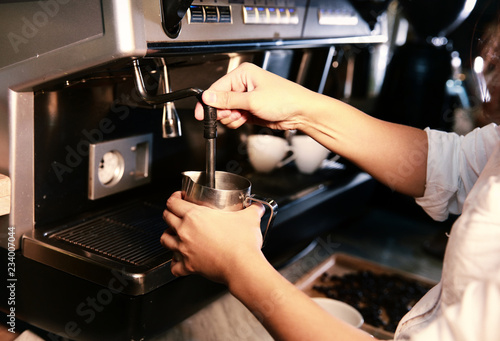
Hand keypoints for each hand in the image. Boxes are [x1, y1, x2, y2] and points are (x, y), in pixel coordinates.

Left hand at [161, 191, 264, 283]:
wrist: (242, 266)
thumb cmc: (242, 243)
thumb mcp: (249, 218)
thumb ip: (252, 210)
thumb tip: (257, 208)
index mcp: (195, 215)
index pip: (173, 203)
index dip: (174, 198)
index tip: (178, 198)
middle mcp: (185, 231)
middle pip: (166, 218)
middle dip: (169, 214)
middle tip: (176, 214)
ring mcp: (184, 249)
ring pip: (164, 240)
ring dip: (168, 236)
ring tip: (174, 236)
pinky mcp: (188, 266)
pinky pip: (174, 266)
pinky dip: (175, 264)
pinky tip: (179, 262)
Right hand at [194, 62, 319, 129]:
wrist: (300, 112)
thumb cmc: (284, 99)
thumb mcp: (252, 100)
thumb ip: (228, 100)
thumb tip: (208, 97)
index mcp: (243, 74)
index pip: (217, 88)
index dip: (208, 102)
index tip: (201, 113)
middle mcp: (243, 84)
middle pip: (219, 101)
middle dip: (223, 111)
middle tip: (231, 115)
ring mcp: (246, 98)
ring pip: (226, 111)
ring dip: (231, 118)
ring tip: (242, 116)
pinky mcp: (249, 109)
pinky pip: (234, 117)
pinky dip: (236, 121)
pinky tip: (245, 120)